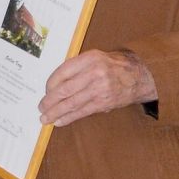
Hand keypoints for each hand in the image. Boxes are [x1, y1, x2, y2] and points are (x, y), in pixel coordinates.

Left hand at [38, 49, 156, 126]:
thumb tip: (55, 84)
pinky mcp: (104, 103)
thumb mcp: (94, 57)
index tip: (45, 91)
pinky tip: (59, 121)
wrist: (138, 75)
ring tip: (45, 118)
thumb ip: (76, 67)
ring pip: (72, 103)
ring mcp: (99, 89)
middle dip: (50, 101)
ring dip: (56, 112)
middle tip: (41, 107)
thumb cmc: (112, 66)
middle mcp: (94, 73)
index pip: (63, 71)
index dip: (50, 83)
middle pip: (65, 89)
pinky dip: (69, 117)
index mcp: (89, 59)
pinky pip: (82, 112)